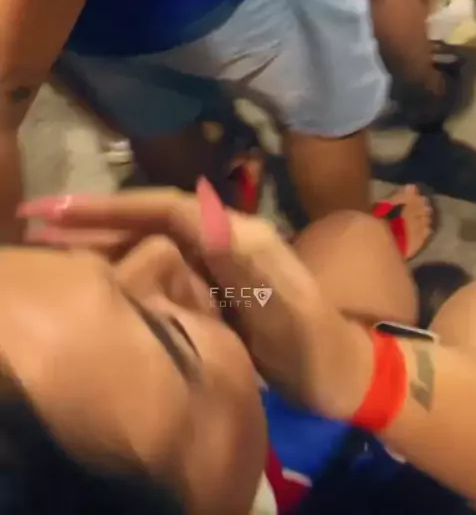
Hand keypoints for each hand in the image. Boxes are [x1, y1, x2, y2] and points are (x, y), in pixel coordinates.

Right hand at [21, 182, 372, 415]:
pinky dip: (124, 267)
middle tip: (40, 223)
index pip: (166, 208)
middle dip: (97, 219)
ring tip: (54, 246)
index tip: (66, 209)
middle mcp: (221, 237)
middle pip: (149, 220)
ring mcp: (214, 261)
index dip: (116, 205)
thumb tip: (200, 214)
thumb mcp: (282, 301)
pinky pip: (157, 267)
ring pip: (148, 241)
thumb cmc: (309, 340)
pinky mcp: (209, 285)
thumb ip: (245, 259)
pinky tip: (96, 277)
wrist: (334, 371)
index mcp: (236, 233)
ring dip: (103, 240)